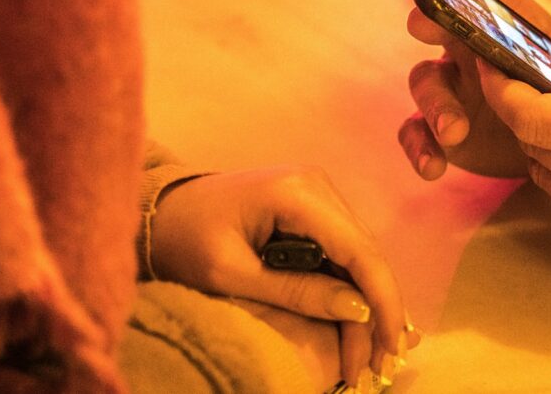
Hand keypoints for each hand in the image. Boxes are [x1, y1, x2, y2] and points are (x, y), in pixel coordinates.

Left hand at [150, 164, 419, 384]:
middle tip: (378, 365)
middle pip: (365, 253)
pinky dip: (348, 289)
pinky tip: (353, 324)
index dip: (382, 300)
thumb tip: (359, 311)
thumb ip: (296, 292)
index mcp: (297, 193)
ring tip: (364, 355)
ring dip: (365, 304)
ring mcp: (317, 193)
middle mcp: (317, 185)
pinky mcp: (312, 207)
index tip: (390, 346)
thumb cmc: (184, 239)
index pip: (358, 250)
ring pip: (358, 255)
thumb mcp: (232, 274)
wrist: (159, 210)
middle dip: (376, 311)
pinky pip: (341, 251)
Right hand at [393, 0, 550, 179]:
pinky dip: (419, 147)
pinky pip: (416, 132)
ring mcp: (455, 88)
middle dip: (428, 21)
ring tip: (454, 132)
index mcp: (504, 22)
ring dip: (434, 105)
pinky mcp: (444, 130)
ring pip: (425, 83)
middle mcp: (471, 47)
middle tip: (424, 24)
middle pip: (437, 24)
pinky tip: (432, 166)